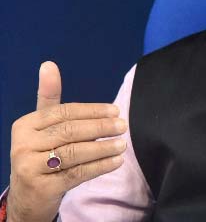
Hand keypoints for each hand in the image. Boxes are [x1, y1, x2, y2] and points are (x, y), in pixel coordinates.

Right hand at [7, 62, 126, 221]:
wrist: (27, 198)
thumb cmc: (41, 156)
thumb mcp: (43, 127)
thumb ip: (49, 98)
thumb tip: (49, 64)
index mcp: (25, 125)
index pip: (64, 112)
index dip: (93, 110)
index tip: (116, 110)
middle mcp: (23, 144)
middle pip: (70, 131)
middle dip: (101, 127)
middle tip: (123, 126)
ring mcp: (30, 167)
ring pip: (74, 152)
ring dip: (103, 148)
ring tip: (122, 144)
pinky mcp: (41, 187)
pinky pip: (77, 173)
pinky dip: (100, 166)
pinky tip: (116, 162)